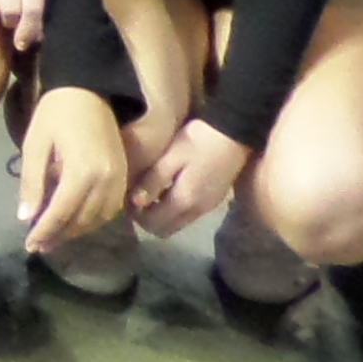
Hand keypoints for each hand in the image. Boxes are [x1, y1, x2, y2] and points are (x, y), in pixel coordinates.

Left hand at [16, 84, 131, 254]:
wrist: (88, 88)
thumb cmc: (55, 113)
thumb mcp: (35, 145)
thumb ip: (32, 183)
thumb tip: (25, 217)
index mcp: (82, 171)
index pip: (61, 212)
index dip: (44, 231)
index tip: (29, 244)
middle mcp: (106, 179)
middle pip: (83, 220)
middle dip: (59, 235)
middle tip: (39, 245)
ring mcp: (120, 177)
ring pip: (100, 218)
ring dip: (77, 231)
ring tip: (54, 236)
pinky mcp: (125, 173)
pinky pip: (112, 207)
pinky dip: (94, 219)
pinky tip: (77, 220)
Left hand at [131, 116, 250, 238]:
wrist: (235, 132)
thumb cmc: (199, 140)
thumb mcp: (171, 157)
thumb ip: (153, 181)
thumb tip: (134, 203)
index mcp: (184, 201)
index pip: (153, 224)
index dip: (136, 216)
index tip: (127, 199)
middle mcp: (197, 211)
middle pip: (165, 229)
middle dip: (147, 219)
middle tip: (136, 198)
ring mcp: (208, 207)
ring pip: (177, 223)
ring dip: (161, 215)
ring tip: (150, 191)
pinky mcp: (214, 199)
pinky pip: (189, 214)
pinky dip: (174, 209)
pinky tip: (169, 187)